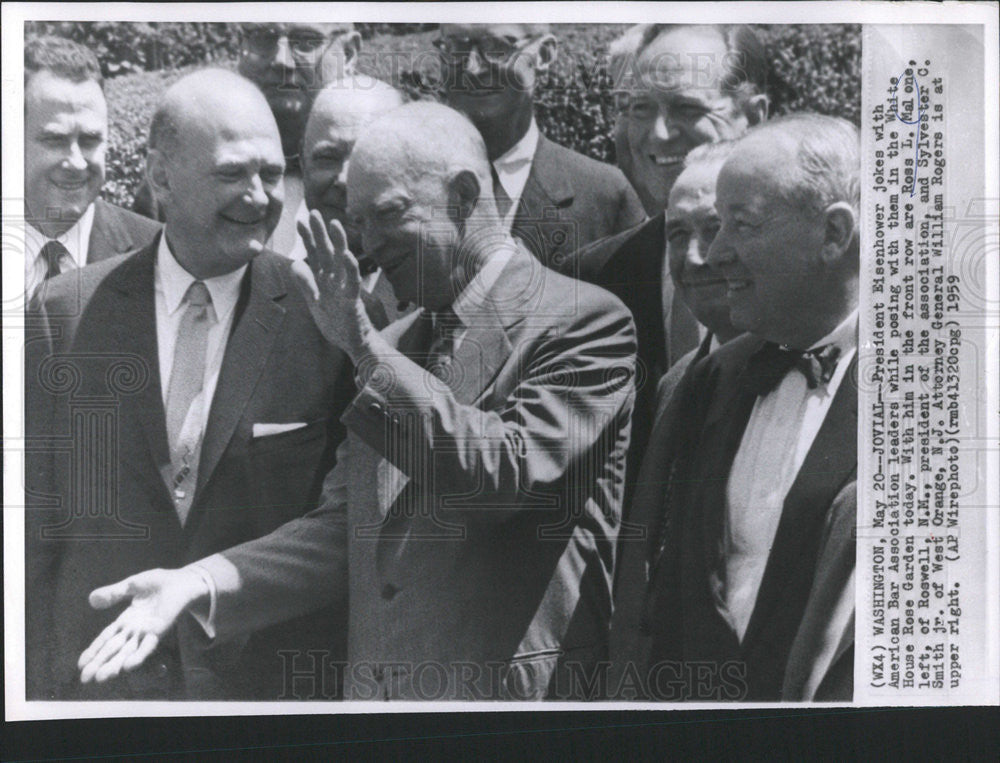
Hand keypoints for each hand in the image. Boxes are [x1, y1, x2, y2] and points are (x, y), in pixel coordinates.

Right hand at [77, 567, 207, 683]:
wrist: (184, 580)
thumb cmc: (161, 583)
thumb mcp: (132, 585)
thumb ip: (114, 593)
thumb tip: (91, 600)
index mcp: (126, 620)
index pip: (106, 638)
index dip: (93, 650)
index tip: (80, 665)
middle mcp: (135, 630)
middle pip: (113, 649)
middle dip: (99, 663)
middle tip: (85, 679)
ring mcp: (147, 631)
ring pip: (127, 652)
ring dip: (114, 665)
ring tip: (101, 678)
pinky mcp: (160, 630)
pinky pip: (148, 645)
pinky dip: (138, 655)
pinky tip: (128, 667)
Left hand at [293, 210, 374, 361]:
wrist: (353, 344)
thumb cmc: (337, 322)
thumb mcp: (315, 302)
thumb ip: (305, 283)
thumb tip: (294, 264)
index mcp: (326, 280)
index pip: (316, 254)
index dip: (308, 238)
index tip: (300, 221)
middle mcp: (336, 280)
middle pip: (327, 252)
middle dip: (320, 233)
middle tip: (314, 212)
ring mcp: (345, 289)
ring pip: (342, 262)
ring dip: (338, 243)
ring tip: (334, 224)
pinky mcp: (352, 301)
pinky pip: (352, 282)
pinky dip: (350, 269)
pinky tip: (347, 255)